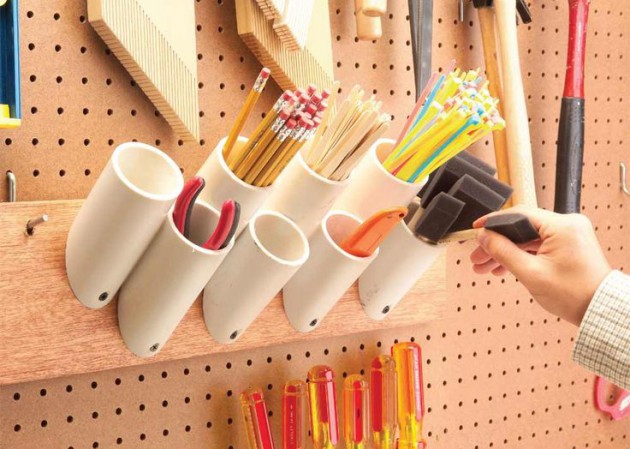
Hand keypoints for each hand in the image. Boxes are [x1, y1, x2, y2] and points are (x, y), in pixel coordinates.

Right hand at [470, 206, 610, 325]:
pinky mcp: (569, 245)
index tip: (477, 229)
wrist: (599, 311)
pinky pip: (538, 244)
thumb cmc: (575, 295)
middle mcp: (568, 225)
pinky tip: (505, 267)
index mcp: (562, 226)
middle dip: (497, 243)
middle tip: (478, 257)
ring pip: (528, 237)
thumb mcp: (531, 273)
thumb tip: (484, 237)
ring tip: (487, 267)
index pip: (519, 214)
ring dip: (507, 251)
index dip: (494, 222)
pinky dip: (522, 254)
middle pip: (521, 227)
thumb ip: (504, 252)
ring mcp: (569, 234)